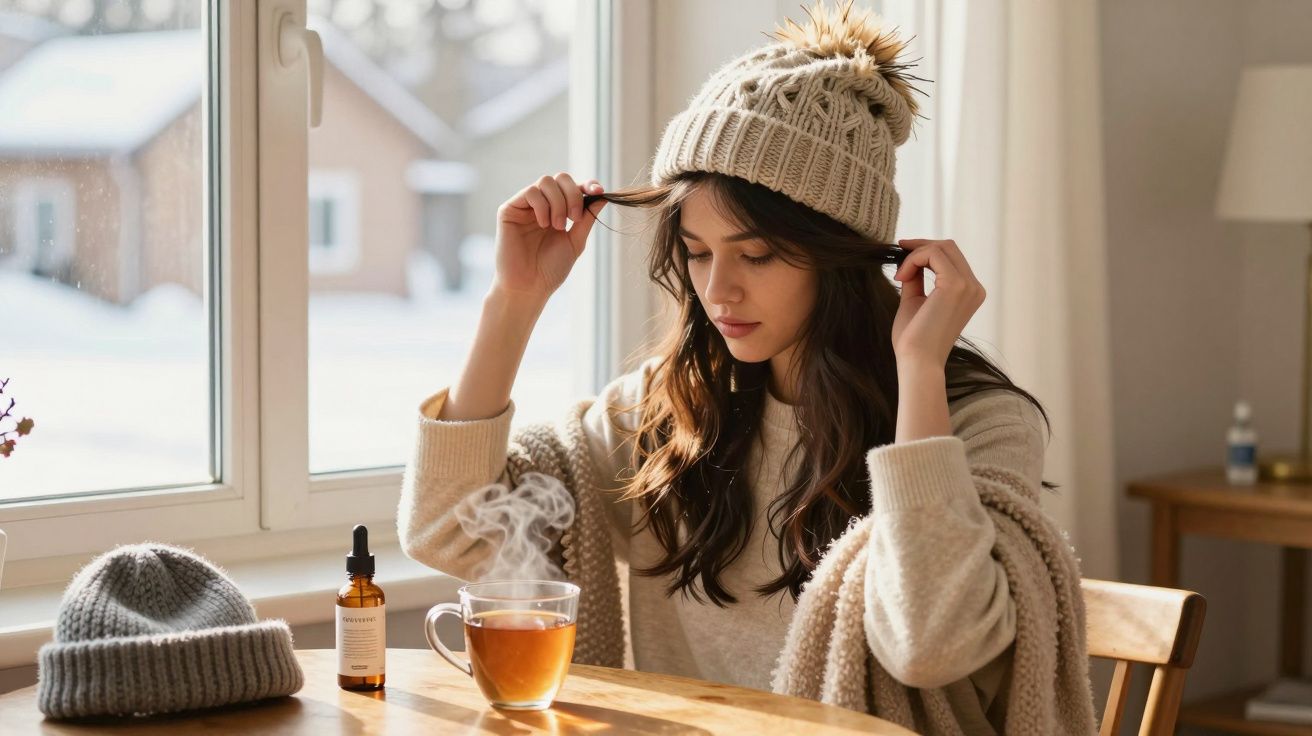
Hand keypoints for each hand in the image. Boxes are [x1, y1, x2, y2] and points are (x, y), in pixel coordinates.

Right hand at [493, 173, 606, 302]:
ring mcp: (524, 206)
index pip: (573, 187)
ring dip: (558, 202)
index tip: (599, 191)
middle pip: (560, 178)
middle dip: (573, 194)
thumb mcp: (576, 241)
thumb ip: (587, 218)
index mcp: (558, 211)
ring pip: (545, 181)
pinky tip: (543, 224)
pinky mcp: (509, 209)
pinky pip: (530, 192)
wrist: (529, 286)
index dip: (588, 184)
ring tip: (558, 226)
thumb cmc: (551, 269)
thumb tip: (602, 196)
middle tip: (575, 218)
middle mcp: (541, 205)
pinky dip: (542, 206)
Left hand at [889, 238, 985, 368]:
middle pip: (949, 247)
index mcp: (970, 292)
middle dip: (921, 246)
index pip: (951, 257)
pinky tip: (901, 277)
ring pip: (941, 247)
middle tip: (898, 253)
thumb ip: (917, 279)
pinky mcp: (956, 285)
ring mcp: (968, 286)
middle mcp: (975, 288)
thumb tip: (911, 259)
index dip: (925, 250)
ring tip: (899, 276)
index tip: (902, 253)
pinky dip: (913, 260)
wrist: (916, 361)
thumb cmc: (914, 338)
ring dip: (914, 255)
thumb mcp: (915, 300)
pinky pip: (933, 254)